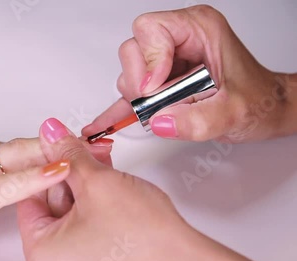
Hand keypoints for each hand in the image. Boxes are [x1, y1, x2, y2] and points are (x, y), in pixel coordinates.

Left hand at [18, 118, 293, 260]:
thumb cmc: (148, 241)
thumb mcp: (98, 182)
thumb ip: (68, 153)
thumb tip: (50, 134)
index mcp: (41, 256)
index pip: (28, 196)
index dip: (49, 166)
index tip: (62, 150)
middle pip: (50, 204)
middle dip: (73, 174)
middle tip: (90, 155)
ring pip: (70, 212)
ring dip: (86, 185)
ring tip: (106, 169)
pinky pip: (83, 226)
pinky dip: (94, 205)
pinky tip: (111, 189)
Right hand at [82, 5, 296, 142]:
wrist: (264, 109)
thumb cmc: (257, 99)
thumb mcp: (235, 111)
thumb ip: (199, 119)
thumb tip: (160, 122)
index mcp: (197, 29)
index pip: (151, 29)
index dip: (148, 59)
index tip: (156, 88)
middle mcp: (178, 40)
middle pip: (133, 50)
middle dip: (139, 81)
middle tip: (157, 103)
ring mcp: (166, 62)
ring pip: (129, 72)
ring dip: (138, 98)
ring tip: (163, 111)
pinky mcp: (159, 84)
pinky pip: (130, 93)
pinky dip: (119, 109)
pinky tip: (105, 124)